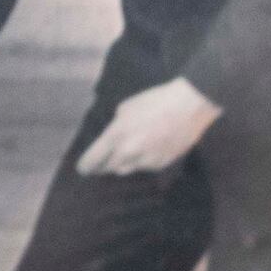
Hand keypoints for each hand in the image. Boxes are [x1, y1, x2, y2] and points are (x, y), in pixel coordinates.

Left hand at [78, 80, 225, 175]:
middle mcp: (129, 152)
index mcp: (116, 135)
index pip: (94, 159)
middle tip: (102, 161)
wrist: (188, 107)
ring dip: (124, 162)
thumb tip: (112, 139)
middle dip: (104, 165)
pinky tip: (150, 147)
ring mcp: (146, 161)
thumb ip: (116, 127)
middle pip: (110, 168)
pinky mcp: (162, 164)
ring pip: (128, 169)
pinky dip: (143, 161)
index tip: (82, 169)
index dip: (86, 166)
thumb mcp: (126, 108)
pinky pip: (145, 167)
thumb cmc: (155, 101)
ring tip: (129, 150)